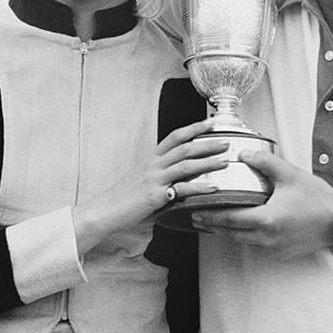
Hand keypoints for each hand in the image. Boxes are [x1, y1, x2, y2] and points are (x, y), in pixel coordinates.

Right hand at [73, 118, 228, 253]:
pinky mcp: (155, 195)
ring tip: (225, 161)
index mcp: (151, 158)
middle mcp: (154, 164)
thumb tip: (182, 175)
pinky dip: (200, 187)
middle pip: (184, 147)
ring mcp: (155, 179)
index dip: (194, 127)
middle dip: (207, 143)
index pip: (175, 136)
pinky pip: (182, 189)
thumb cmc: (125, 198)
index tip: (211, 122)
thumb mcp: (143, 178)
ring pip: (185, 165)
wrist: (106, 211)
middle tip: (226, 141)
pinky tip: (214, 188)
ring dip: (207, 162)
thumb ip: (162, 174)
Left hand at [191, 150, 332, 260]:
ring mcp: (274, 249)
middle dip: (214, 225)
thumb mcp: (289, 174)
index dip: (210, 216)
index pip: (229, 220)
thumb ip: (264, 162)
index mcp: (266, 220)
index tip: (195, 211)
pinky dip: (246, 236)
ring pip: (243, 240)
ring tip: (215, 220)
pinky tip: (242, 226)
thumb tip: (243, 153)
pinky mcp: (281, 253)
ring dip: (229, 231)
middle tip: (197, 216)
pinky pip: (257, 245)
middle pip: (232, 233)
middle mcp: (267, 238)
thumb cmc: (316, 198)